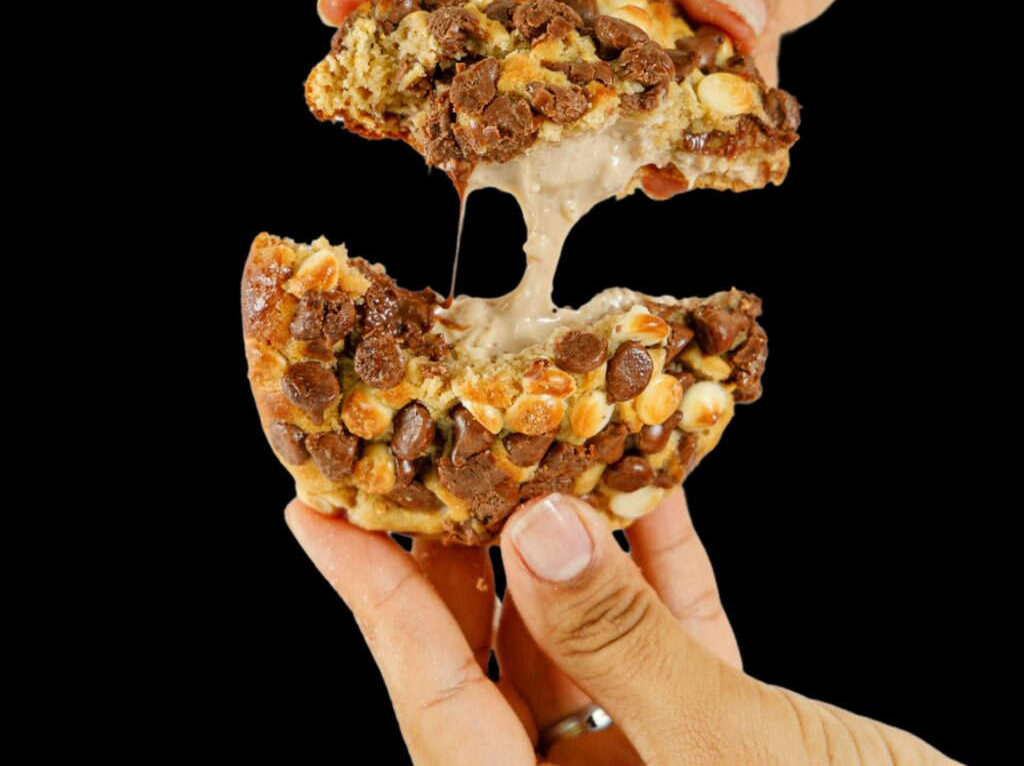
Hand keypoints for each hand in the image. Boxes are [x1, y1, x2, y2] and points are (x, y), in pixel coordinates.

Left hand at [285, 490, 958, 763]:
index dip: (367, 595)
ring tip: (545, 436)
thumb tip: (539, 530)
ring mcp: (658, 762)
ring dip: (578, 532)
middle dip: (470, 537)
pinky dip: (665, 561)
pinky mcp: (725, 735)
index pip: (432, 697)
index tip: (310, 510)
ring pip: (589, 631)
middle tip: (435, 441)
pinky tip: (656, 484)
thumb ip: (629, 647)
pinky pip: (674, 633)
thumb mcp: (738, 761)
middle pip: (498, 652)